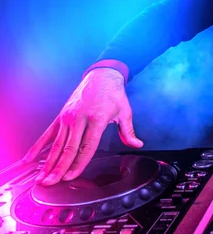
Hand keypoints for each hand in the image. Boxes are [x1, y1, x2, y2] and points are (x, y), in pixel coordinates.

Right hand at [23, 68, 142, 184]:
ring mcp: (68, 117)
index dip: (78, 163)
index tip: (70, 177)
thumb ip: (128, 131)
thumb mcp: (125, 112)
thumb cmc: (114, 94)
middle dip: (59, 168)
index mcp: (97, 119)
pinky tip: (30, 159)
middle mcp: (80, 119)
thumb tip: (137, 144)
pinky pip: (48, 134)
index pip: (87, 146)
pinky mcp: (61, 116)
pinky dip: (38, 147)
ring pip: (57, 144)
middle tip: (51, 183)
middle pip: (69, 148)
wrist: (101, 76)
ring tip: (42, 177)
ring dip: (48, 162)